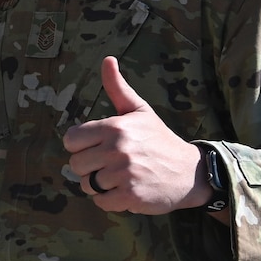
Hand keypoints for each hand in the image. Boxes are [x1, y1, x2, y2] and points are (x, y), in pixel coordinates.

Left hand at [61, 58, 210, 213]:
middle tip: (110, 165)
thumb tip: (107, 59)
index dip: (81, 146)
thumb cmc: (158, 139)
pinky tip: (126, 190)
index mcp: (115, 127)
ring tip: (119, 177)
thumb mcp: (138, 110)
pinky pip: (100, 202)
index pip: (71, 141)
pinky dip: (109, 200)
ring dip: (99, 185)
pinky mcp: (131, 195)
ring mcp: (124, 174)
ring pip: (86, 185)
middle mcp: (118, 149)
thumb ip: (117, 87)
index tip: (98, 147)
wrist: (190, 172)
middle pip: (75, 165)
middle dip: (89, 167)